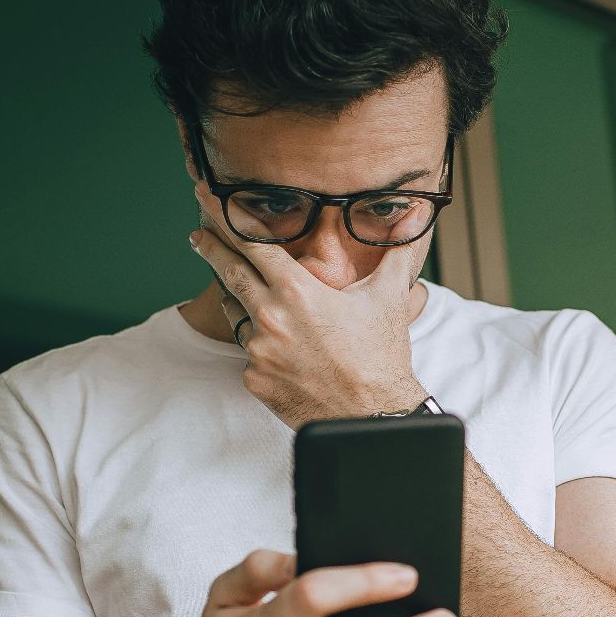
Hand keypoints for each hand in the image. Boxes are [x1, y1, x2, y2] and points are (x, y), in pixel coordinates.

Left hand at [189, 225, 426, 427]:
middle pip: (228, 273)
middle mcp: (270, 317)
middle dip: (211, 249)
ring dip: (247, 306)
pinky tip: (291, 357)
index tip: (206, 199)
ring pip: (240, 316)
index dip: (226, 218)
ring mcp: (258, 351)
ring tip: (269, 309)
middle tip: (198, 236)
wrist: (373, 417)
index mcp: (297, 291)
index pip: (252, 243)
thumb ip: (396, 251)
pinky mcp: (254, 380)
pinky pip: (250, 355)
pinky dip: (265, 350)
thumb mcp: (389, 297)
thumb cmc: (381, 356)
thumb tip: (417, 215)